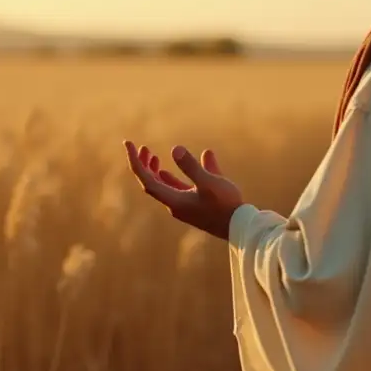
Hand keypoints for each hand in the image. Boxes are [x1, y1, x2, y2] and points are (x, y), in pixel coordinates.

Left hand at [124, 141, 245, 240]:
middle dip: (144, 165)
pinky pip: (180, 188)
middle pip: (151, 184)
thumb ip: (191, 167)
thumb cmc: (225, 205)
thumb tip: (175, 149)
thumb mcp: (209, 183)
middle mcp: (175, 205)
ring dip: (155, 170)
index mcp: (173, 201)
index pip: (146, 179)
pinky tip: (180, 164)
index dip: (136, 161)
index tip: (130, 144)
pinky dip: (174, 175)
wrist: (240, 226)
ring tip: (152, 155)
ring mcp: (186, 206)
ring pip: (163, 186)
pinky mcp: (196, 205)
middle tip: (141, 147)